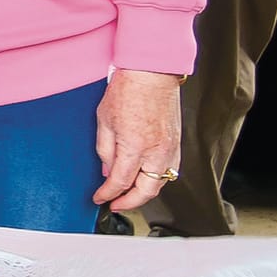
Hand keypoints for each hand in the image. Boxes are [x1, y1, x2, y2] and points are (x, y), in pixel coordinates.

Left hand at [93, 68, 183, 211]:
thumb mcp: (104, 120)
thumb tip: (107, 170)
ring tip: (129, 195)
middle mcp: (156, 152)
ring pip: (160, 183)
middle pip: (145, 191)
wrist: (151, 73)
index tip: (100, 198)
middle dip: (129, 202)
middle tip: (115, 204)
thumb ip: (105, 149)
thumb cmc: (127, 90)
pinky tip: (146, 179)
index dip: (108, 194)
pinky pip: (169, 170)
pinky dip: (157, 179)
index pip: (120, 181)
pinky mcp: (177, 144)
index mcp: (135, 146)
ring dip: (144, 193)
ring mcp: (170, 149)